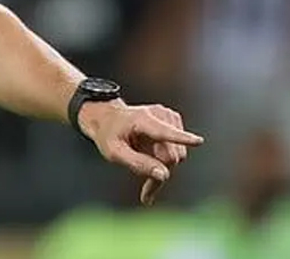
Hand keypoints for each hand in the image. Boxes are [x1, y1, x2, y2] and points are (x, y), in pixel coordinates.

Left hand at [78, 100, 204, 205]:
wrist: (108, 118)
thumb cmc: (108, 135)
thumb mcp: (114, 153)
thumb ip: (138, 164)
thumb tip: (164, 175)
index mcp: (141, 120)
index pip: (163, 133)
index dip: (181, 139)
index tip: (198, 141)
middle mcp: (160, 115)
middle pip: (171, 156)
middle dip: (160, 172)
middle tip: (146, 191)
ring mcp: (170, 117)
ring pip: (178, 156)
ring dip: (163, 166)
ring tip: (143, 161)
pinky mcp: (175, 121)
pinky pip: (179, 151)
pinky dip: (167, 160)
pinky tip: (152, 153)